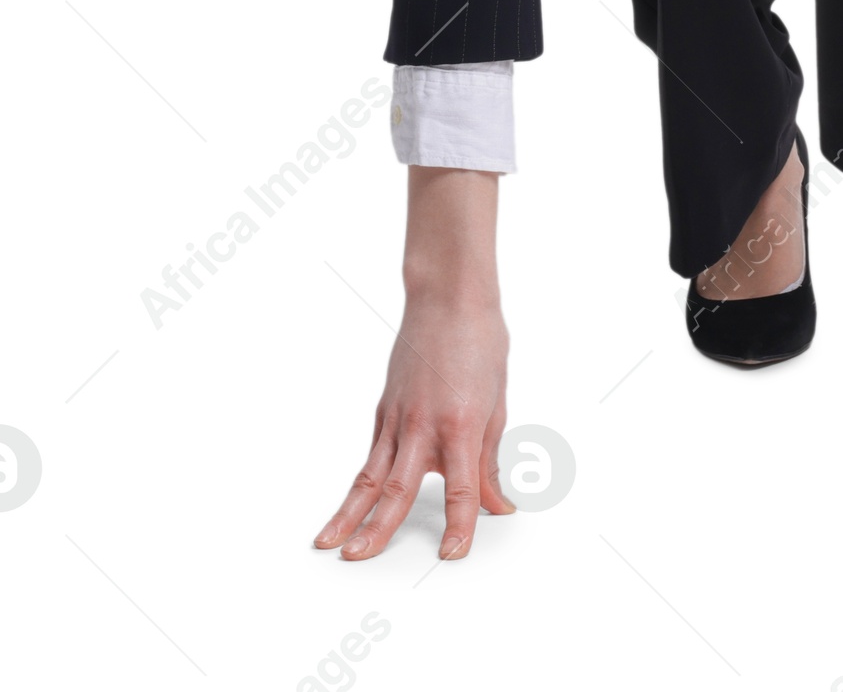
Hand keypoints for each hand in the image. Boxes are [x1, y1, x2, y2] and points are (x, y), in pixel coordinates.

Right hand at [314, 290, 515, 560]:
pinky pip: (371, 455)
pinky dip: (360, 485)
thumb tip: (495, 504)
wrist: (449, 296)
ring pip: (370, 475)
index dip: (458, 525)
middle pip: (398, 488)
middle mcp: (424, 423)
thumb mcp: (498, 401)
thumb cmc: (480, 340)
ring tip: (329, 544)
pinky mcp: (384, 410)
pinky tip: (349, 509)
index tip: (453, 554)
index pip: (460, 487)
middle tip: (358, 559)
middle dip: (377, 529)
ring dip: (349, 513)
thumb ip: (490, 459)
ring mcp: (398, 416)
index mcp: (461, 422)